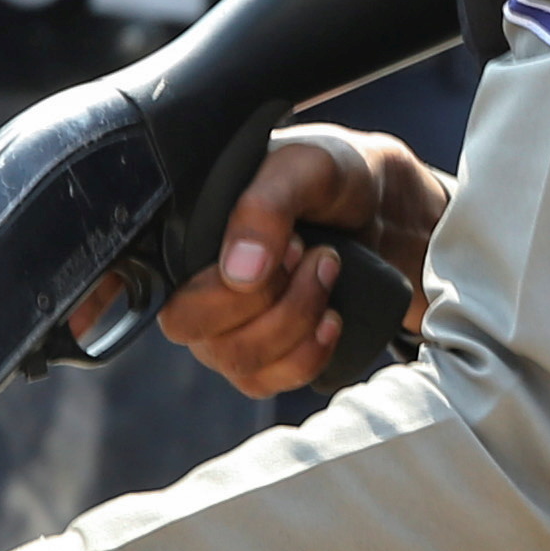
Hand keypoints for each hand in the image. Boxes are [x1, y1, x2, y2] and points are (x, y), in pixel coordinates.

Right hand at [161, 128, 448, 397]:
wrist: (390, 210)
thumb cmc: (337, 179)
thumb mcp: (306, 167)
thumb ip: (264, 209)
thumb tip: (237, 275)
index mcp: (188, 241)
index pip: (159, 295)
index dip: (195, 295)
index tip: (282, 248)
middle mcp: (198, 290)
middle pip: (198, 335)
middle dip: (266, 300)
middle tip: (308, 252)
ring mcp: (231, 330)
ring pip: (239, 362)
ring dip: (295, 320)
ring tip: (329, 269)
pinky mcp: (268, 355)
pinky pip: (269, 382)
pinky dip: (307, 354)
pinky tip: (333, 317)